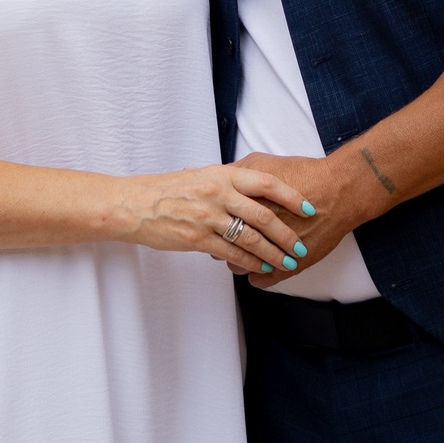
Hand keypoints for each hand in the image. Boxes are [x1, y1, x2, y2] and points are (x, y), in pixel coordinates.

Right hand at [109, 163, 311, 275]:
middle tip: (302, 245)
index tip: (308, 207)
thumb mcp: (201, 175)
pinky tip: (261, 268)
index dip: (291, 196)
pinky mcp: (198, 239)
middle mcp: (218, 193)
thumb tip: (253, 185)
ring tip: (288, 262)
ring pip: (251, 238)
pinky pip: (231, 253)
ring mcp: (208, 217)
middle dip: (287, 233)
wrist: (135, 205)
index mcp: (222, 174)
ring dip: (273, 253)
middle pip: (264, 215)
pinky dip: (250, 262)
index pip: (266, 183)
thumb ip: (227, 181)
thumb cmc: (167, 189)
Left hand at [232, 149, 393, 286]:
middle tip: (230, 237)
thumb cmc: (303, 174)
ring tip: (248, 252)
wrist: (338, 191)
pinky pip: (261, 280)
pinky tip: (262, 266)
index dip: (216, 224)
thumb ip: (236, 172)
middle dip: (224, 242)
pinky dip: (259, 275)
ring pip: (240, 267)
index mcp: (244, 207)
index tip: (220, 223)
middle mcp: (254, 231)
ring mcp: (271, 251)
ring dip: (241, 261)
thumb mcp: (263, 164)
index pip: (217, 224)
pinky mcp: (289, 266)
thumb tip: (219, 182)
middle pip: (223, 246)